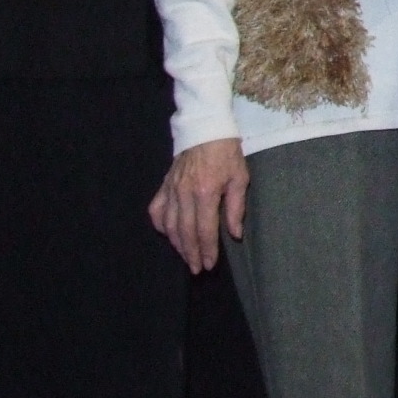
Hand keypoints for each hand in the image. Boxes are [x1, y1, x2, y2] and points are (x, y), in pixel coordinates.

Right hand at [149, 137, 246, 271]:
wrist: (205, 128)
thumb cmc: (227, 153)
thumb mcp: (240, 178)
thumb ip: (235, 208)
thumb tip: (235, 234)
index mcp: (205, 193)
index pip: (205, 230)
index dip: (207, 250)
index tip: (209, 265)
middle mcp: (184, 194)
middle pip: (185, 232)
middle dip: (191, 253)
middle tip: (196, 269)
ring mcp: (171, 189)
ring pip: (169, 225)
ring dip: (177, 244)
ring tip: (185, 256)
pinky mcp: (164, 184)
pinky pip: (157, 209)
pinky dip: (160, 224)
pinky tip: (167, 233)